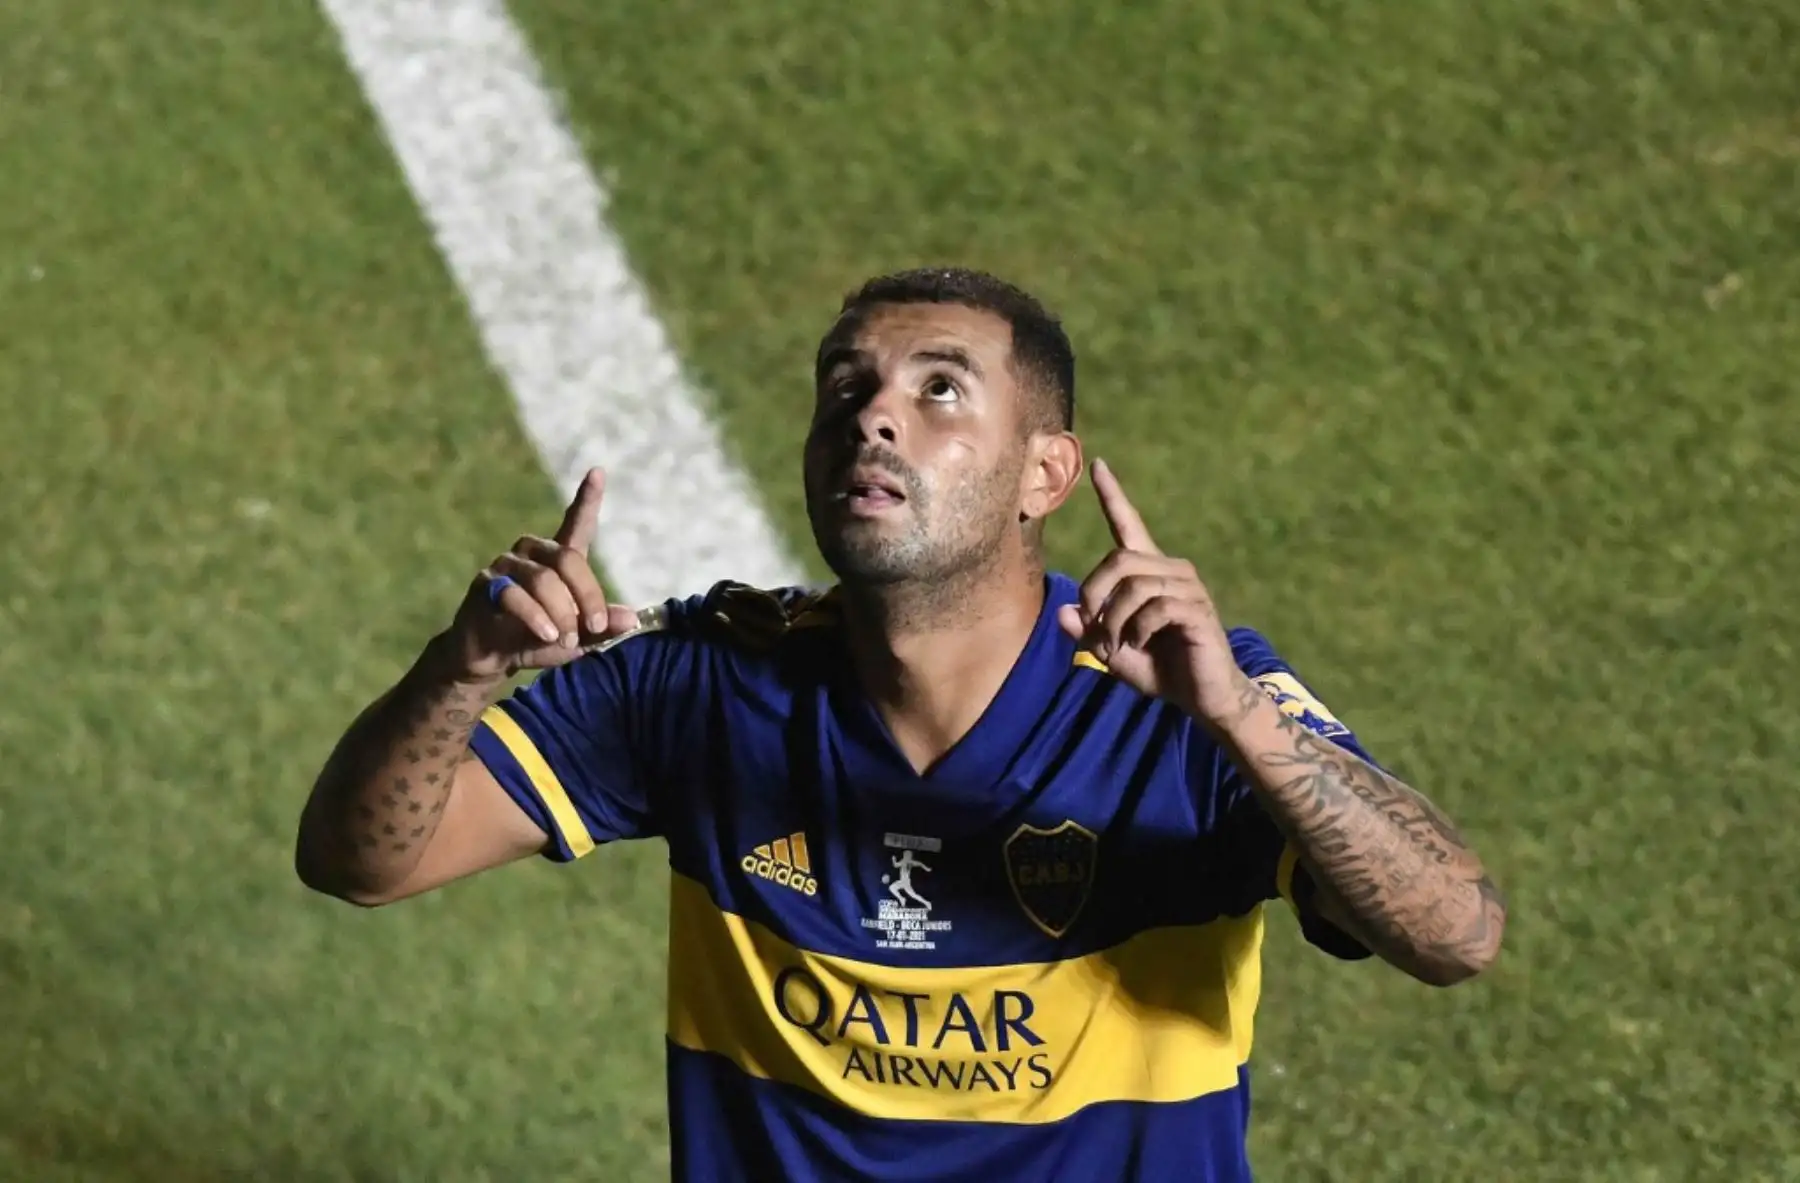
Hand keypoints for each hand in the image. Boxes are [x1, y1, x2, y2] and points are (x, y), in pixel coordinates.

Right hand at [446, 468, 642, 681]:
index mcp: (557, 559)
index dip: (587, 499)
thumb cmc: (535, 640)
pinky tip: (546, 634)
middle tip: (595, 627)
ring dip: (561, 613)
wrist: (489, 659)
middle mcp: (532, 553)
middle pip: (568, 559)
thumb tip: (631, 619)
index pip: (575, 523)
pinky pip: (514, 595)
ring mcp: (506, 565)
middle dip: (587, 596)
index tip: (598, 472)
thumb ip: (601, 628)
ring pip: (543, 579)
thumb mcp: (576, 639)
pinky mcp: (484, 585)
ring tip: (566, 638)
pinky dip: (535, 617)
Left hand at [1055, 459, 1250, 723]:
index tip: (1097, 464)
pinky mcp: (1198, 608)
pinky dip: (1137, 630)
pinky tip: (1140, 644)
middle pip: (1118, 560)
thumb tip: (1063, 613)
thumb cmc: (1162, 670)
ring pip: (1133, 586)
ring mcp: (1188, 587)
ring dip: (1113, 622)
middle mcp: (1171, 570)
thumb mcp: (1114, 653)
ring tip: (1115, 647)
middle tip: (1093, 631)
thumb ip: (1088, 634)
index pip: (1128, 524)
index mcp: (1149, 573)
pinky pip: (1155, 607)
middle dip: (1095, 596)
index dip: (1112, 495)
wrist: (1204, 697)